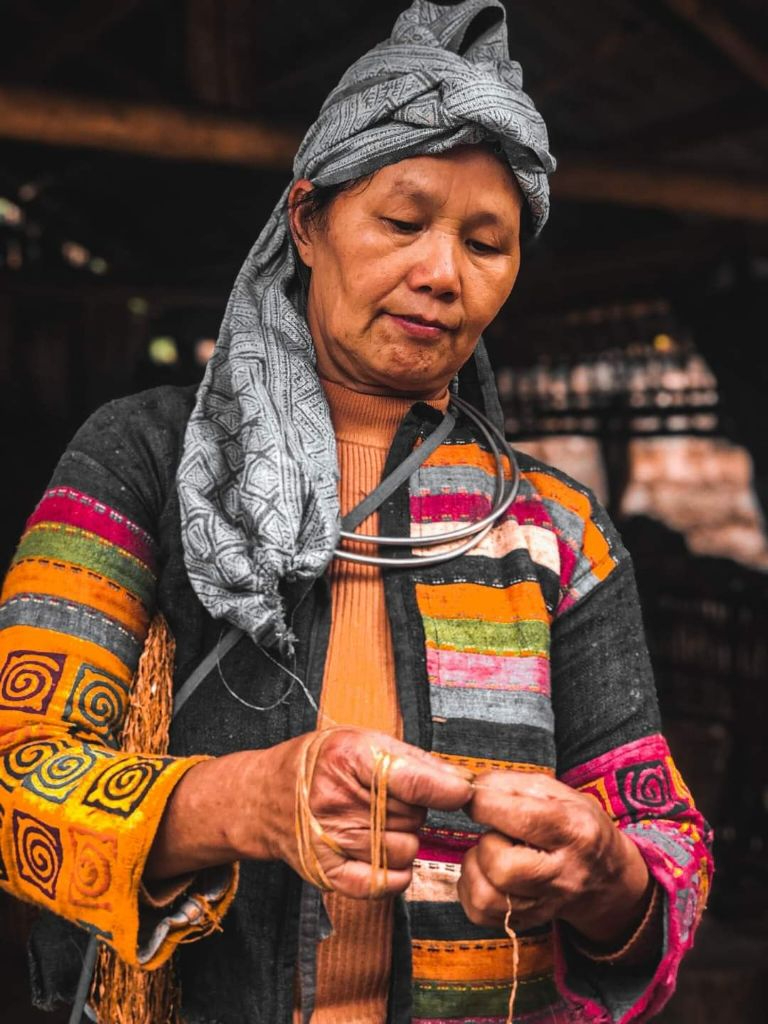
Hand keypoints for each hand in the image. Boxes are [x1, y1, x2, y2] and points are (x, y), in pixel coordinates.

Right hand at [260, 728, 473, 897]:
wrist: (267, 796)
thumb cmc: (322, 764)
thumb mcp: (364, 742)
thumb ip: (415, 761)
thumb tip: (463, 782)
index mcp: (349, 757)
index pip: (413, 781)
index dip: (447, 789)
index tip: (465, 792)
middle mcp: (337, 800)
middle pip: (414, 817)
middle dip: (413, 809)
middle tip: (386, 798)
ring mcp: (331, 840)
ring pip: (406, 851)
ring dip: (403, 839)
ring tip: (377, 821)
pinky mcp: (328, 874)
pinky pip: (385, 884)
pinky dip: (395, 873)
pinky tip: (384, 854)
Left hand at [457, 771, 649, 944]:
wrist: (609, 878)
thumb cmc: (577, 826)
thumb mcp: (558, 792)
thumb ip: (513, 784)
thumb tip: (473, 788)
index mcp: (575, 831)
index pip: (523, 818)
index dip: (485, 804)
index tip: (476, 798)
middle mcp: (563, 874)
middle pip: (503, 867)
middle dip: (486, 843)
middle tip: (497, 833)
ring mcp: (546, 905)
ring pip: (486, 897)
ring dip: (476, 868)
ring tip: (492, 853)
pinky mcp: (528, 923)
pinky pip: (480, 913)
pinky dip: (471, 889)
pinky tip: (486, 872)